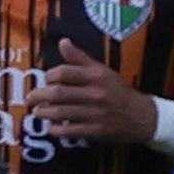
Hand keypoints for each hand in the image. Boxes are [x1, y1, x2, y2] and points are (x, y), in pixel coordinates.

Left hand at [30, 38, 154, 145]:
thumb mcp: (103, 71)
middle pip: (58, 93)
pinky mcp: (96, 131)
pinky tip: (52, 126)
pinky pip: (68, 131)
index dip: (49, 76)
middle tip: (30, 98)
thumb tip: (63, 42)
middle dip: (38, 96)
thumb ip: (80, 59)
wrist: (142, 117)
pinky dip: (56, 129)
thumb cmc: (118, 92)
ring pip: (60, 112)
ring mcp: (95, 113)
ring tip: (37, 112)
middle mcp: (96, 94)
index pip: (64, 72)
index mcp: (97, 77)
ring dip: (43, 113)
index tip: (45, 80)